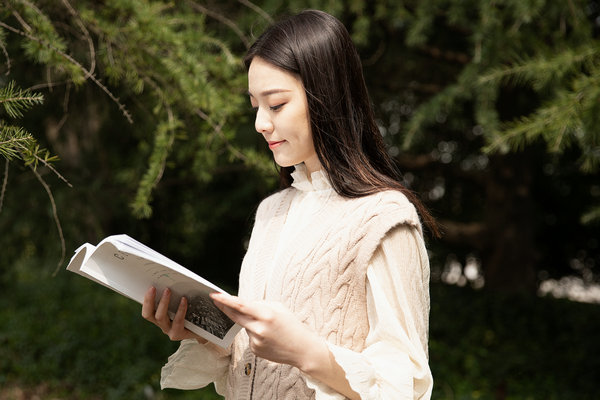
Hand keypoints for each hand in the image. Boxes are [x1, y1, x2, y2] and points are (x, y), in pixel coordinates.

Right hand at [142, 286, 205, 342]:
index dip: (145, 299)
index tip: (149, 286)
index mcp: (159, 315)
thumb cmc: (193, 312)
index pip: (147, 308)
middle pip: (148, 314)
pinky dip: (180, 309)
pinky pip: (177, 321)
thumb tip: (170, 279)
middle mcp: (161, 323)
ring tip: (168, 290)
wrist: (205, 328)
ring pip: (160, 317)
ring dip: (163, 302)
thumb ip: (176, 292)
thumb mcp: (184, 300)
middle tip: (153, 287)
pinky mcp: (177, 334)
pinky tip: (184, 300)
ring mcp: (168, 330)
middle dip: (149, 300)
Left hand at [210, 292, 327, 371]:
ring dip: (251, 323)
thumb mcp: (279, 308)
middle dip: (225, 308)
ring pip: (245, 326)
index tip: (214, 295)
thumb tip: (243, 305)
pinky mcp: (255, 350)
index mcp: (266, 315)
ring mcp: (255, 341)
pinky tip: (269, 337)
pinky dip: (256, 334)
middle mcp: (259, 329)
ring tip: (269, 327)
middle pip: (236, 316)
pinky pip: (250, 337)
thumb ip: (260, 305)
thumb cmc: (293, 325)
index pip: (241, 306)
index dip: (225, 300)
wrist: (302, 349)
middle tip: (216, 300)